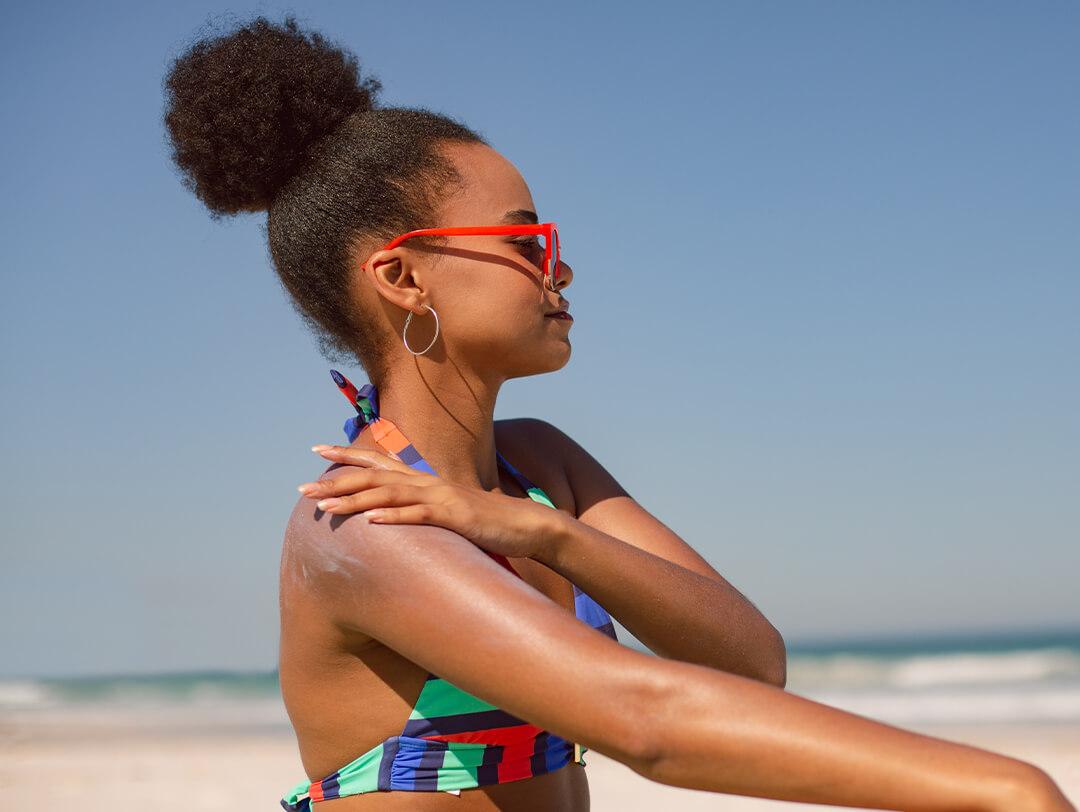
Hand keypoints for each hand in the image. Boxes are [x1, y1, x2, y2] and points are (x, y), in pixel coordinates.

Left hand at [297, 444, 561, 560]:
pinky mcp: (454, 517)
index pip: (378, 461)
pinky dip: (395, 517)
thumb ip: (420, 505)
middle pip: (374, 475)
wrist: (525, 525)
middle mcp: (427, 483)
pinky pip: (420, 516)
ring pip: (389, 495)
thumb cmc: (484, 521)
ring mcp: (440, 498)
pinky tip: (372, 522)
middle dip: (336, 480)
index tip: (317, 450)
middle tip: (301, 488)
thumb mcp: (445, 510)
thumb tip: (394, 510)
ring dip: (354, 500)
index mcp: (423, 480)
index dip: (347, 454)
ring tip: (325, 507)